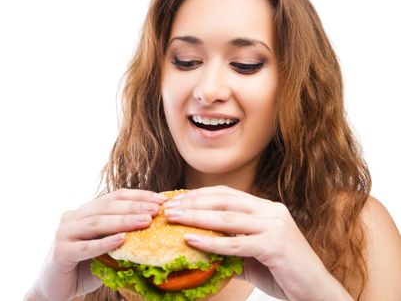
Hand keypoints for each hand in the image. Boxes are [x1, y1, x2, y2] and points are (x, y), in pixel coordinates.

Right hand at [31, 188, 166, 300]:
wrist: (55, 289)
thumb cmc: (84, 267)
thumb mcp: (106, 248)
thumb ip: (121, 236)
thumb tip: (155, 228)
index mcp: (85, 211)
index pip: (114, 197)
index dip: (138, 196)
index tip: (160, 199)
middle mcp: (73, 217)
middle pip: (107, 207)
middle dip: (134, 207)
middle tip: (156, 210)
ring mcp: (64, 233)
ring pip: (97, 223)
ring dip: (124, 221)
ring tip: (145, 222)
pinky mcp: (60, 251)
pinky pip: (85, 247)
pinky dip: (104, 243)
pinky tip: (121, 240)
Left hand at [163, 186, 343, 300]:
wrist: (316, 293)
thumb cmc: (284, 273)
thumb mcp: (253, 254)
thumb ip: (231, 245)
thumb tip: (198, 244)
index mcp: (266, 208)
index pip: (226, 194)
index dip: (199, 194)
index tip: (176, 199)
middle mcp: (271, 211)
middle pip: (223, 200)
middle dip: (192, 201)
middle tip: (168, 207)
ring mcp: (274, 226)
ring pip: (226, 218)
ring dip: (196, 217)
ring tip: (173, 218)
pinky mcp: (274, 245)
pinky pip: (235, 243)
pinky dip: (210, 242)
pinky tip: (190, 240)